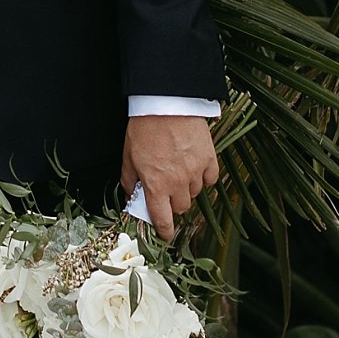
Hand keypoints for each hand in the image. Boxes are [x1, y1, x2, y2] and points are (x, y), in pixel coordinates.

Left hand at [120, 110, 219, 242]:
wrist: (166, 103)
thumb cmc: (145, 128)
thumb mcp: (129, 157)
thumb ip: (131, 181)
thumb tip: (133, 197)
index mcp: (156, 185)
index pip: (163, 220)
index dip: (165, 231)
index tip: (166, 234)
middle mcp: (177, 183)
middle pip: (181, 208)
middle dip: (173, 203)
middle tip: (167, 189)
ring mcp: (195, 171)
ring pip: (195, 193)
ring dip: (187, 189)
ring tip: (179, 171)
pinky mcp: (209, 158)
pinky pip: (210, 179)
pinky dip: (203, 177)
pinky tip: (194, 167)